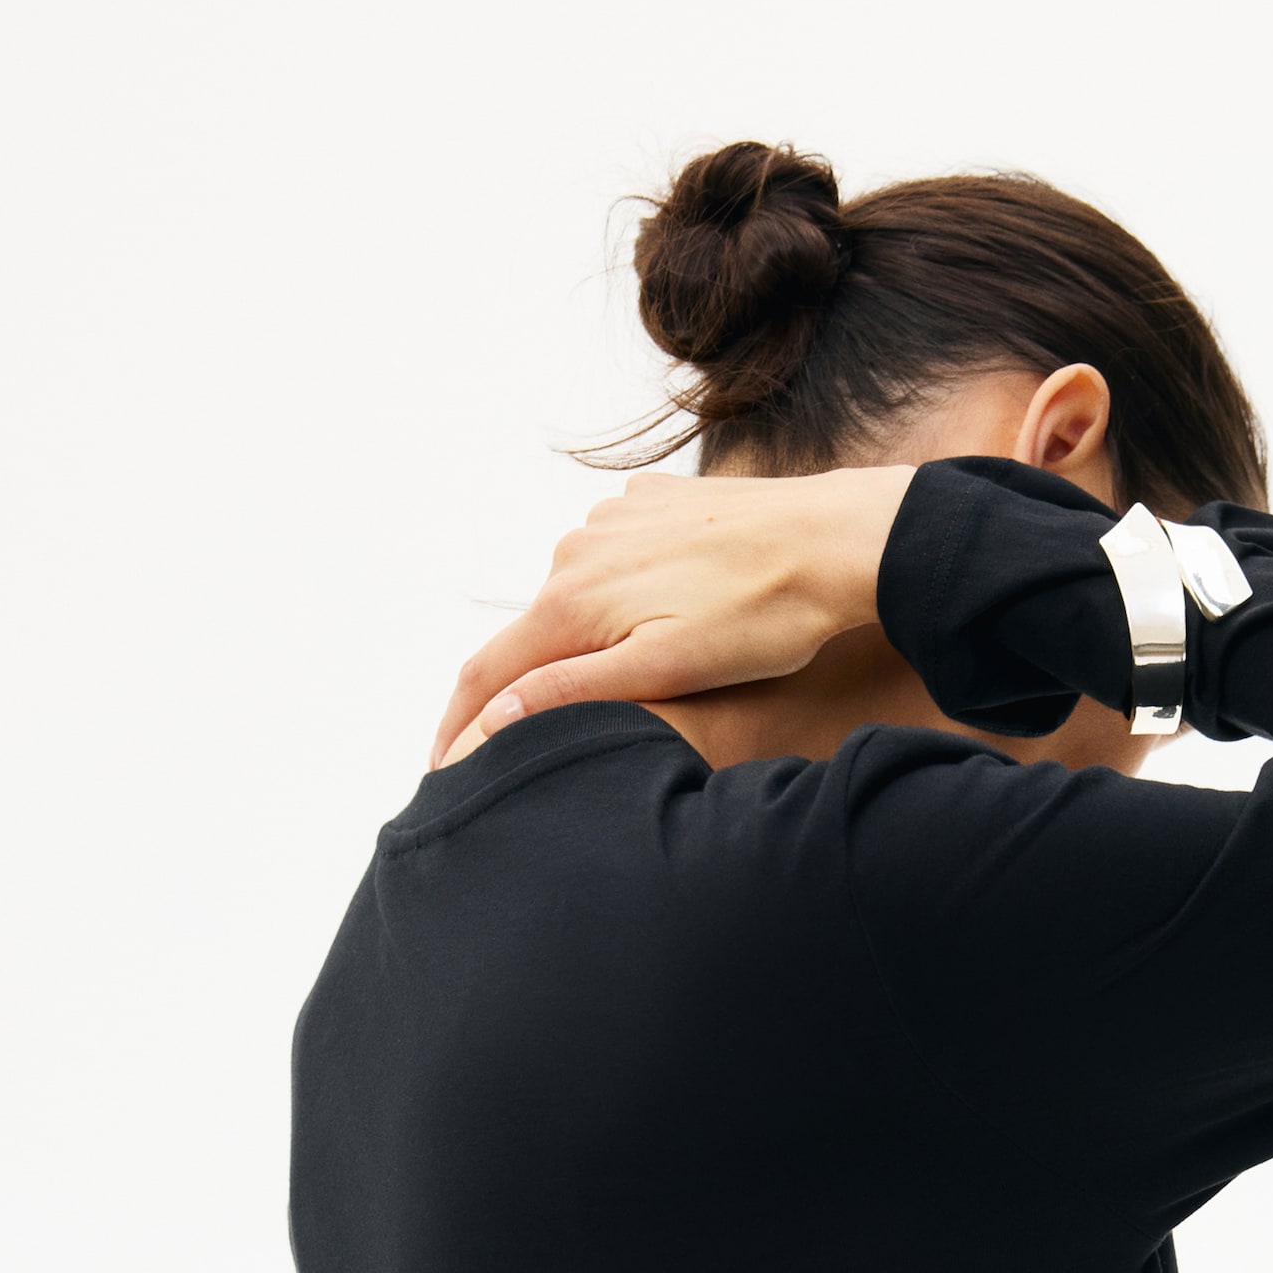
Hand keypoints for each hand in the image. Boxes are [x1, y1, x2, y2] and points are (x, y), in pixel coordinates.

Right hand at [428, 463, 915, 768]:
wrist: (833, 540)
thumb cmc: (762, 619)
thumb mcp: (665, 669)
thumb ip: (574, 688)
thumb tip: (493, 712)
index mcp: (573, 599)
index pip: (488, 672)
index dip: (457, 726)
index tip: (438, 769)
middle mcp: (577, 549)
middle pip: (528, 634)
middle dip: (517, 688)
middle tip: (512, 743)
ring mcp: (613, 519)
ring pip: (573, 597)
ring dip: (573, 641)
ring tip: (589, 685)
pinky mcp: (651, 503)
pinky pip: (612, 559)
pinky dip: (613, 597)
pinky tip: (645, 620)